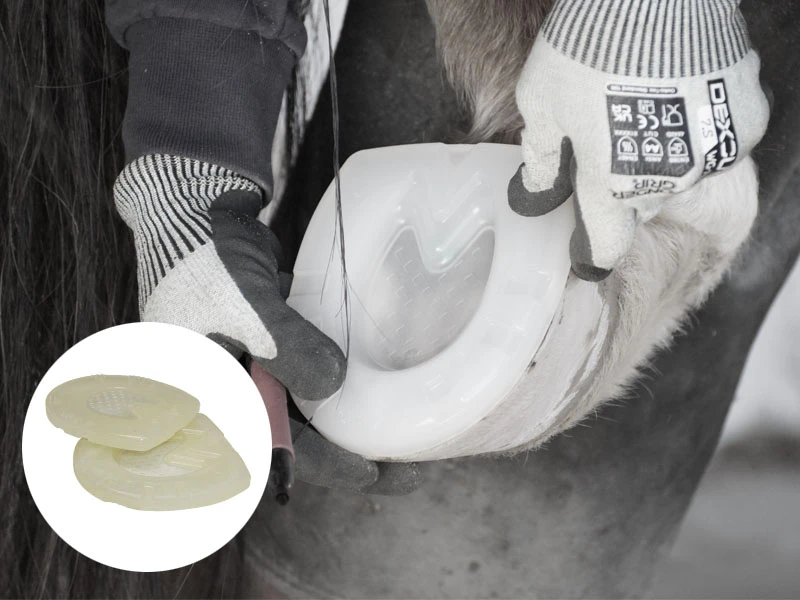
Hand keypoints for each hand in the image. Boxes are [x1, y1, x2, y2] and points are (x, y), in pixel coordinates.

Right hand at [114, 154, 420, 494]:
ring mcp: (240, 367)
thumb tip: (332, 384)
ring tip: (382, 424)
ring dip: (331, 412)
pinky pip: (294, 373)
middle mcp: (221, 390)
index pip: (267, 448)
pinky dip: (322, 379)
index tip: (369, 473)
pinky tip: (358, 385)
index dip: (320, 464)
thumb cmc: (206, 262)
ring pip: (293, 403)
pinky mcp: (257, 343)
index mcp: (204, 397)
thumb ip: (290, 351)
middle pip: (284, 432)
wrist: (194, 210)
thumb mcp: (248, 311)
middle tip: (391, 456)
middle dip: (334, 444)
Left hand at [508, 0, 768, 280]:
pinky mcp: (741, 121)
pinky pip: (714, 141)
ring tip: (639, 111)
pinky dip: (696, 129)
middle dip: (619, 187)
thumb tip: (535, 189)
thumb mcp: (541, 103)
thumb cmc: (588, 49)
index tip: (585, 253)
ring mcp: (710, 153)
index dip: (592, 254)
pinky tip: (678, 96)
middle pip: (639, 205)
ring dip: (659, 157)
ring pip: (677, 175)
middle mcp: (665, 181)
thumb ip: (540, 154)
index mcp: (611, 186)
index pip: (607, 246)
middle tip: (605, 146)